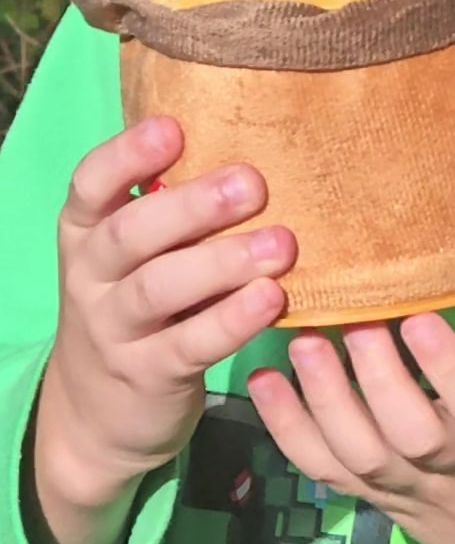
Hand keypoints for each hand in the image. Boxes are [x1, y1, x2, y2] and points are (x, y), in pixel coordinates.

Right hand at [32, 115, 295, 543]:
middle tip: (254, 184)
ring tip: (280, 244)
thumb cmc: (138, 310)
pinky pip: (190, 344)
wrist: (100, 413)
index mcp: (86, 232)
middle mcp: (91, 277)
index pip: (92, 184)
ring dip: (222, 263)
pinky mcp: (148, 374)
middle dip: (193, 206)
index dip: (129, 156)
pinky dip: (232, 320)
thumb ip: (169, 213)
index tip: (175, 129)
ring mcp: (114, 329)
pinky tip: (272, 299)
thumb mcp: (133, 259)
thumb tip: (248, 153)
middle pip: (131, 234)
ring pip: (160, 289)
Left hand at [248, 275, 454, 543]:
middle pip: (412, 435)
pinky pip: (331, 473)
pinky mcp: (387, 501)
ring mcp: (419, 490)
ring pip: (362, 458)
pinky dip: (290, 432)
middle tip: (352, 319)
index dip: (447, 366)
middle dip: (376, 378)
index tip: (419, 317)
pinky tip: (263, 384)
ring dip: (324, 401)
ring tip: (300, 343)